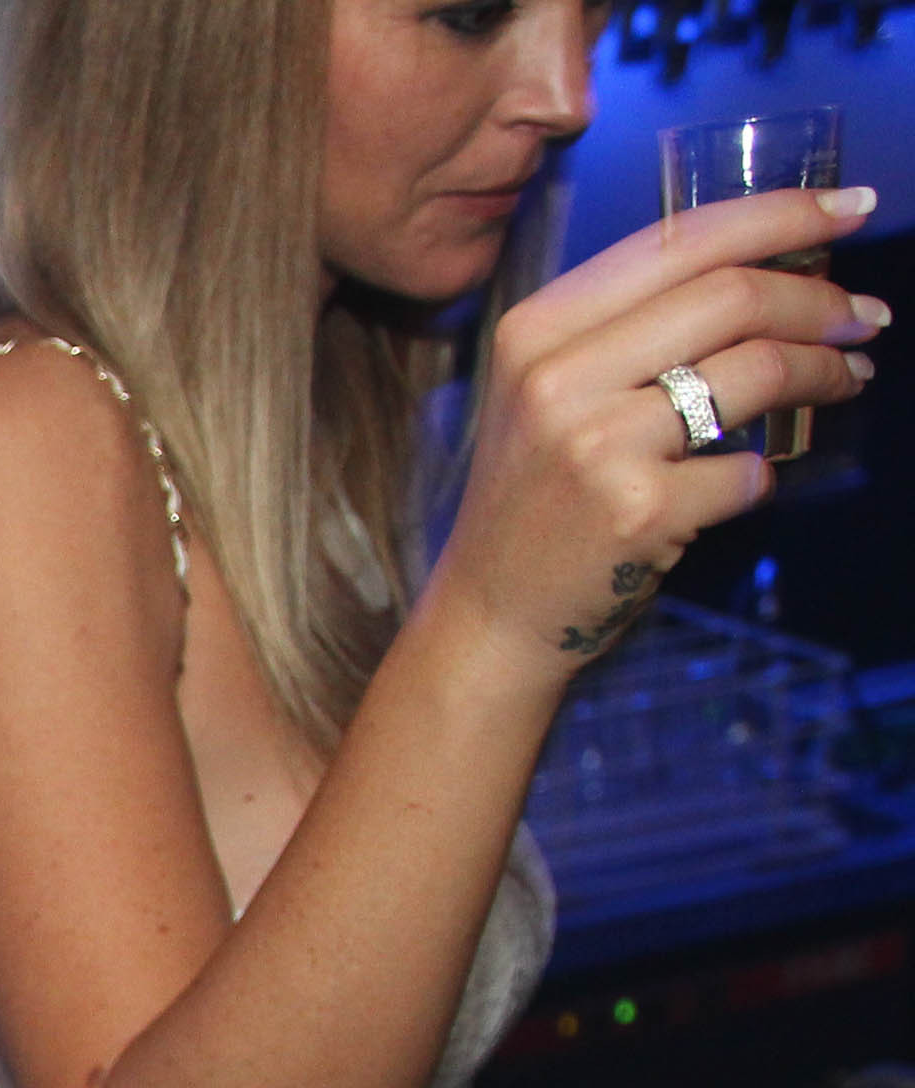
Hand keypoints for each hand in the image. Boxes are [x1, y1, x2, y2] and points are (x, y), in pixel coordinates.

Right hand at [434, 184, 881, 673]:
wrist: (489, 613)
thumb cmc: (536, 499)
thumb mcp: (547, 392)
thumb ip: (626, 328)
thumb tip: (763, 271)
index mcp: (537, 329)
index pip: (679, 241)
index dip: (780, 213)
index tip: (848, 208)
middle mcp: (559, 377)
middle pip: (732, 295)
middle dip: (822, 300)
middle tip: (863, 317)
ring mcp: (598, 445)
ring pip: (758, 371)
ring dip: (826, 371)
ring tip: (847, 377)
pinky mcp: (639, 510)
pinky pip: (748, 470)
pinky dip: (760, 476)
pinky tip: (744, 484)